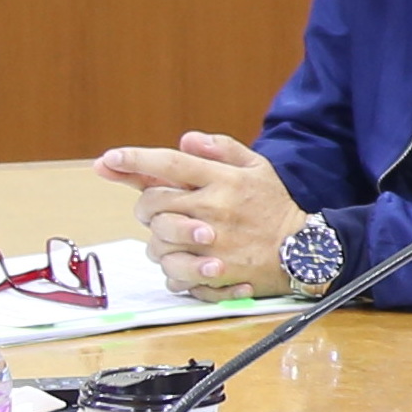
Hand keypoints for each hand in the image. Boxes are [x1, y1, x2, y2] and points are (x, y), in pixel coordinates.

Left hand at [96, 132, 298, 295]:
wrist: (303, 252)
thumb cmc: (275, 207)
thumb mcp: (257, 168)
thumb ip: (222, 149)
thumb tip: (186, 139)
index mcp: (223, 180)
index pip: (170, 163)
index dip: (135, 159)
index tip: (108, 159)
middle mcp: (213, 209)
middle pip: (153, 202)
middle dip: (145, 205)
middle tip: (154, 208)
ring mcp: (211, 243)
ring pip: (155, 240)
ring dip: (157, 238)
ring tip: (174, 237)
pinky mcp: (211, 272)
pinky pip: (170, 270)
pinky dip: (170, 267)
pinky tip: (183, 260)